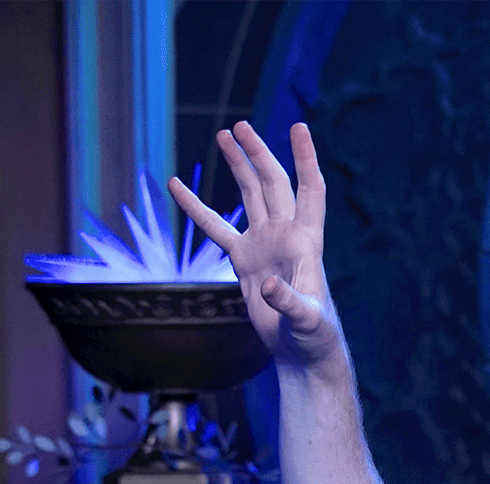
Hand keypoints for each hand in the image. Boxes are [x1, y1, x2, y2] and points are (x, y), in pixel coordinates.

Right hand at [168, 122, 342, 369]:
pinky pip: (215, 227)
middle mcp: (286, 235)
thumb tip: (266, 287)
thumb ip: (289, 301)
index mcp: (306, 241)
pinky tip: (176, 186)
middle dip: (258, 153)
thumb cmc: (314, 334)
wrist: (301, 350)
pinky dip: (195, 208)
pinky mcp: (244, 259)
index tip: (299, 127)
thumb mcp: (306, 319)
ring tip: (224, 134)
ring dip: (238, 166)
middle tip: (239, 127)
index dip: (305, 158)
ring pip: (249, 195)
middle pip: (273, 183)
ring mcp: (264, 243)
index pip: (310, 189)